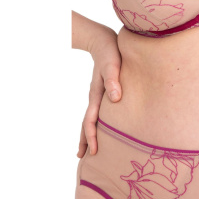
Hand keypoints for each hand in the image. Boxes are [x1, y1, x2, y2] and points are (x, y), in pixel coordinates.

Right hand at [77, 27, 121, 157]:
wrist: (103, 42)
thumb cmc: (111, 54)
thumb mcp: (113, 65)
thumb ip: (114, 81)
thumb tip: (116, 98)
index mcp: (96, 96)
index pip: (91, 121)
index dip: (91, 137)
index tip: (92, 151)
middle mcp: (94, 99)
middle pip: (87, 124)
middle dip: (85, 140)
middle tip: (82, 157)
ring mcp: (97, 98)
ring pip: (90, 120)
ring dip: (87, 134)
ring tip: (86, 149)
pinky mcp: (103, 95)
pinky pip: (97, 114)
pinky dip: (95, 125)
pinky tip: (100, 131)